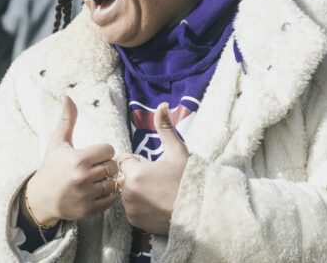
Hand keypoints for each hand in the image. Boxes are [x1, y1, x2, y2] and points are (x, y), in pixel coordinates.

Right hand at [23, 96, 118, 225]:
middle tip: (94, 168)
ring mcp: (87, 195)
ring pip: (113, 183)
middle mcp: (83, 178)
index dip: (102, 151)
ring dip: (106, 181)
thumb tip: (67, 96)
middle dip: (105, 166)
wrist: (41, 198)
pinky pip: (110, 200)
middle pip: (113, 166)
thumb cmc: (51, 167)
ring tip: (94, 180)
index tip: (93, 155)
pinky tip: (93, 192)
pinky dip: (105, 196)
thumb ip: (67, 120)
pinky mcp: (89, 210)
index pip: (109, 150)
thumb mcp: (57, 142)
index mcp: (78, 159)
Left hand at [117, 102, 188, 234]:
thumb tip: (162, 105)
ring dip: (137, 191)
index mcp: (135, 172)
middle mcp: (128, 191)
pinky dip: (140, 206)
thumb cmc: (189, 180)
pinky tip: (156, 206)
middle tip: (158, 182)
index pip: (125, 160)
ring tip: (159, 194)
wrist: (201, 212)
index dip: (138, 162)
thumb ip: (165, 128)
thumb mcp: (178, 151)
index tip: (153, 167)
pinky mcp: (134, 221)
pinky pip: (131, 208)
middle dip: (137, 176)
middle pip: (125, 176)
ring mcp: (130, 208)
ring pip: (127, 192)